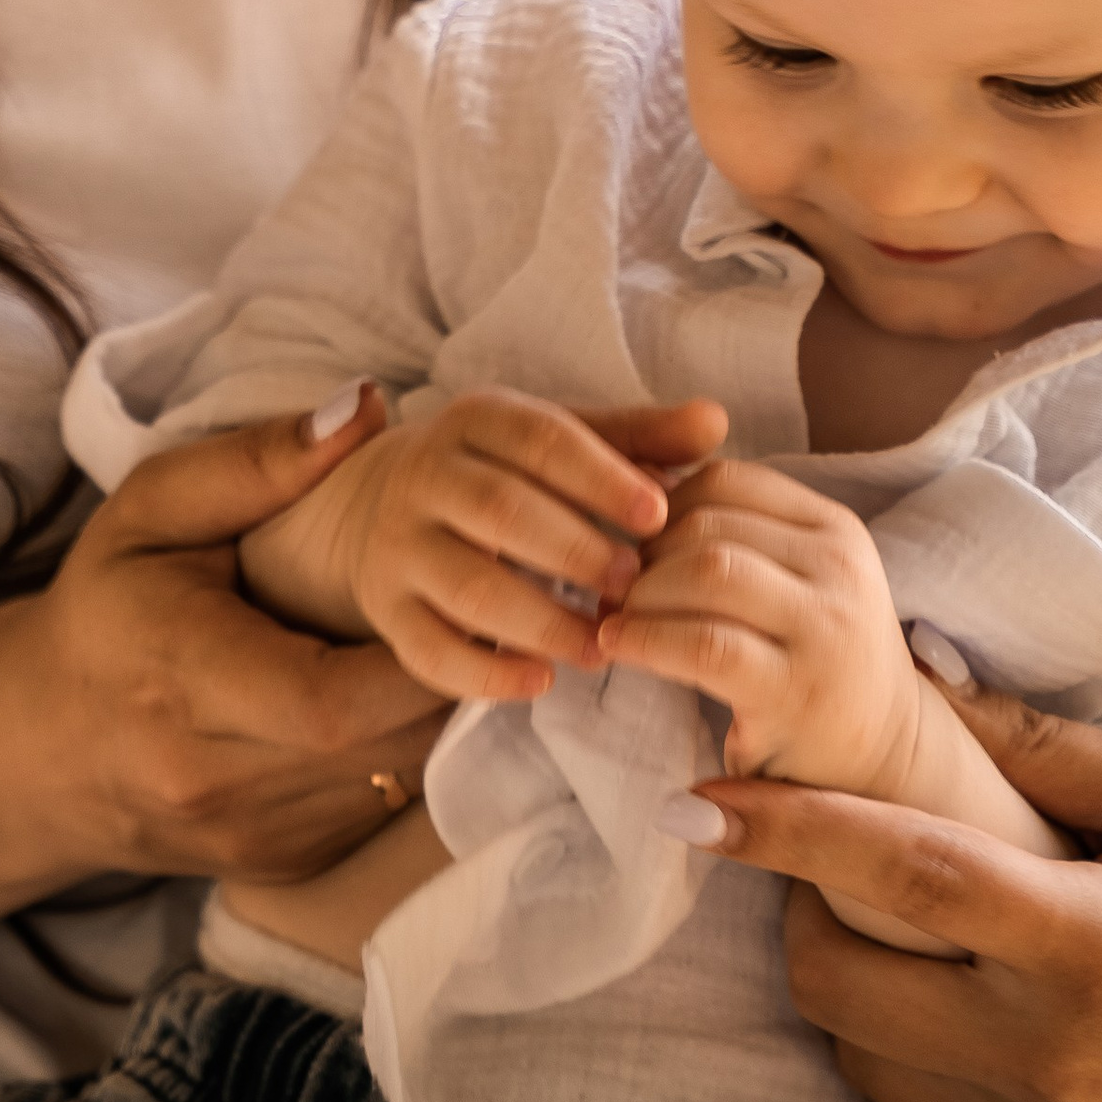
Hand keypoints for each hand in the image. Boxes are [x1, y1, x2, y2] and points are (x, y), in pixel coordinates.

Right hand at [13, 401, 448, 884]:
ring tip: (460, 641)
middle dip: (458, 676)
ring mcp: (254, 837)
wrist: (42, 753)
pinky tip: (397, 696)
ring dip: (443, 714)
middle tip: (493, 605)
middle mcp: (216, 780)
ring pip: (398, 782)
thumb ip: (257, 461)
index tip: (474, 595)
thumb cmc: (107, 610)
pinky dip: (406, 751)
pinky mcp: (286, 868)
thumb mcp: (152, 510)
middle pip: (386, 746)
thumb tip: (365, 407)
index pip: (330, 701)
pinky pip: (381, 809)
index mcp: (183, 682)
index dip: (423, 658)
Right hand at [244, 392, 718, 701]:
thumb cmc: (507, 475)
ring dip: (542, 622)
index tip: (661, 513)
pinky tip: (542, 681)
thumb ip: (640, 437)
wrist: (385, 508)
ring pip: (468, 588)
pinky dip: (487, 675)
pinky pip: (432, 652)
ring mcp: (400, 548)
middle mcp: (427, 476)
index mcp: (477, 420)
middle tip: (636, 585)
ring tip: (602, 646)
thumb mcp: (564, 442)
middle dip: (575, 552)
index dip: (601, 477)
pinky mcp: (388, 612)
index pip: (539, 440)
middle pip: (499, 512)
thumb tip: (715, 421)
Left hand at [595, 458, 919, 791]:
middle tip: (607, 585)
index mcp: (834, 528)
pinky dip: (647, 638)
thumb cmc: (813, 660)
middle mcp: (839, 567)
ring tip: (611, 616)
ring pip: (708, 571)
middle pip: (708, 525)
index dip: (661, 506)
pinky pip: (704, 644)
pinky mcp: (797, 691)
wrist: (881, 755)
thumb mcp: (795, 582)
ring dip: (641, 592)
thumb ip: (736, 536)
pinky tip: (618, 646)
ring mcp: (825, 628)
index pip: (727, 480)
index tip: (631, 542)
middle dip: (642, 552)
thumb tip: (638, 485)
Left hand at [680, 680, 1101, 1101]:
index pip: (902, 878)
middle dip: (797, 906)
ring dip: (839, 979)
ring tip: (884, 918)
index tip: (695, 800)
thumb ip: (1045, 748)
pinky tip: (939, 994)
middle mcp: (1052, 1057)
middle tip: (818, 848)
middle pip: (841, 981)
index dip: (788, 833)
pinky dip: (891, 1046)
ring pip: (854, 1054)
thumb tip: (917, 673)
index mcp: (1093, 944)